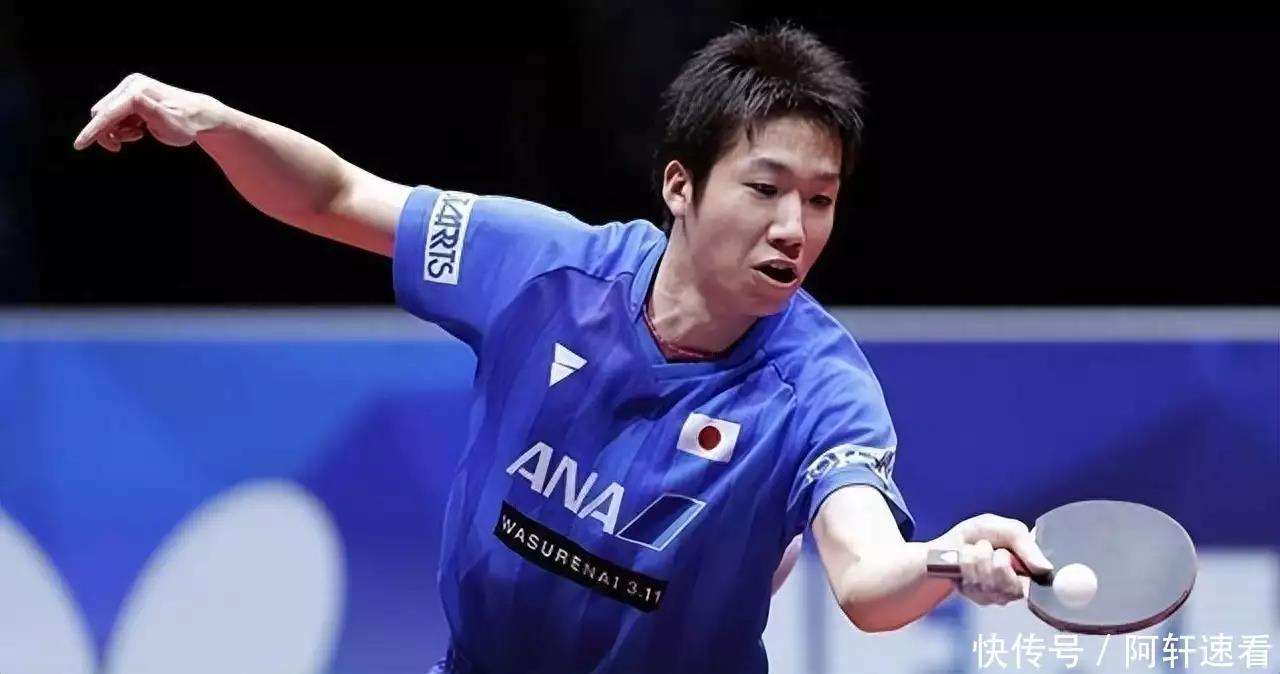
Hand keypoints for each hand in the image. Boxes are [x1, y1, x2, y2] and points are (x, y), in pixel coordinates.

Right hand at [73, 73, 224, 151]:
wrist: (198, 116)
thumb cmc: (187, 124)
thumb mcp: (170, 124)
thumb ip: (150, 112)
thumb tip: (132, 99)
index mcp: (138, 91)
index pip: (108, 113)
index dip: (93, 131)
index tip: (79, 146)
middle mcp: (131, 85)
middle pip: (102, 114)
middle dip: (109, 133)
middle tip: (125, 145)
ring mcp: (130, 88)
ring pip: (107, 115)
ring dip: (117, 130)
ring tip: (138, 134)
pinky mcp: (130, 94)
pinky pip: (114, 115)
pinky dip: (122, 126)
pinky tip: (138, 128)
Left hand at [937, 513, 1053, 605]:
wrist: (952, 541)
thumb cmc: (982, 534)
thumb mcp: (1009, 529)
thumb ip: (1028, 546)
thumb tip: (1046, 569)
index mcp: (1029, 571)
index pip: (1038, 584)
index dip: (1024, 571)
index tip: (1008, 554)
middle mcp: (1015, 588)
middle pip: (1011, 584)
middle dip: (996, 559)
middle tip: (988, 547)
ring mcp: (996, 595)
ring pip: (990, 582)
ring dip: (978, 557)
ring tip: (975, 549)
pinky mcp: (976, 598)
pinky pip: (972, 582)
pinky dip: (966, 563)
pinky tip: (964, 559)